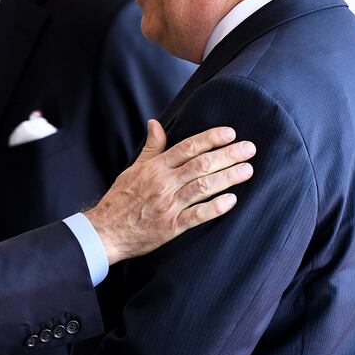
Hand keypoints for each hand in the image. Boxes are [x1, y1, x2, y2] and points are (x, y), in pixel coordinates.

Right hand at [85, 120, 254, 263]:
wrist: (105, 231)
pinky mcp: (171, 226)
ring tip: (247, 170)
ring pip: (203, 187)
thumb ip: (151, 148)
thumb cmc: (120, 200)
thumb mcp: (133, 169)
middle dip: (228, 155)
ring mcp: (168, 205)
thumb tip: (155, 123)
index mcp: (155, 168)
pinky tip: (232, 200)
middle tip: (249, 149)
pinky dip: (215, 207)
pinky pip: (197, 215)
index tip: (230, 133)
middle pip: (201, 164)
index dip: (210, 139)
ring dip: (228, 177)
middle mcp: (163, 184)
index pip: (187, 147)